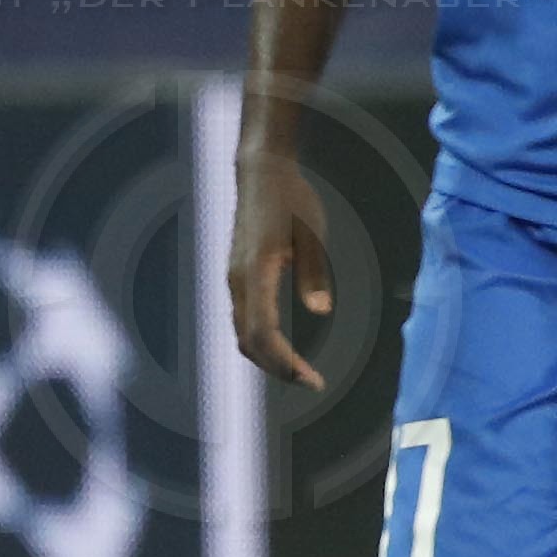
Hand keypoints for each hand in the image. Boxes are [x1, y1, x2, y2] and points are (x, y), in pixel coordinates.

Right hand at [227, 146, 329, 387]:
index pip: (263, 333)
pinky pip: (244, 320)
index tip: (312, 379)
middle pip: (248, 342)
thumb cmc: (291, 201)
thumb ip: (314, 274)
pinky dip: (260, 341)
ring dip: (268, 357)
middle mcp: (237, 282)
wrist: (262, 175)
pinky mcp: (239, 276)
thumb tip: (321, 311)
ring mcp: (234, 280)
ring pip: (242, 333)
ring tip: (299, 370)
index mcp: (255, 273)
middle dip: (277, 367)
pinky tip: (283, 347)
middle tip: (311, 380)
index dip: (285, 362)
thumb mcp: (312, 235)